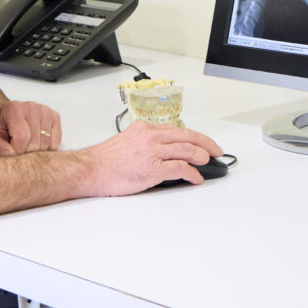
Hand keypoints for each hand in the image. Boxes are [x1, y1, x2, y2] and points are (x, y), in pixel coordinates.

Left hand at [0, 101, 61, 155]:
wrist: (5, 117)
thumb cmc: (0, 127)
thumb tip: (9, 154)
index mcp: (13, 109)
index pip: (22, 137)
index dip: (17, 152)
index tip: (11, 153)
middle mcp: (31, 107)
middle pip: (36, 143)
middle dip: (26, 154)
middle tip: (17, 151)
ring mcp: (45, 111)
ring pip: (47, 144)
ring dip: (37, 152)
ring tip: (25, 146)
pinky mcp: (54, 117)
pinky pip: (55, 142)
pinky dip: (47, 149)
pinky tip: (36, 145)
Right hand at [82, 121, 222, 195]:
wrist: (91, 170)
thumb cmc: (105, 161)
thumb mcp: (128, 142)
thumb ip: (146, 143)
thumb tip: (163, 153)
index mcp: (145, 128)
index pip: (177, 129)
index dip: (194, 137)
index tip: (202, 142)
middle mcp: (151, 136)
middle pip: (187, 136)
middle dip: (206, 143)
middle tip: (216, 151)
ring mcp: (153, 152)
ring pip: (187, 149)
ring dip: (202, 156)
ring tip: (208, 163)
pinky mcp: (153, 169)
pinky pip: (181, 168)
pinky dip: (193, 173)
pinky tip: (196, 179)